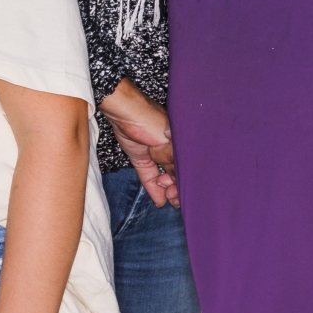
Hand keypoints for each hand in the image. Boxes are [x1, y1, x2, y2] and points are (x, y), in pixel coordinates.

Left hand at [101, 80, 176, 207]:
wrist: (123, 111)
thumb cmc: (150, 119)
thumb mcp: (168, 142)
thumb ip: (174, 162)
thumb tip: (177, 180)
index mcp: (182, 143)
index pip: (188, 167)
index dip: (187, 181)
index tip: (186, 192)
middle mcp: (170, 149)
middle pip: (177, 174)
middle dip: (177, 188)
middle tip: (175, 198)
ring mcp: (155, 153)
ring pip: (164, 177)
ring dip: (167, 191)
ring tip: (169, 199)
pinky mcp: (140, 157)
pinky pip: (148, 175)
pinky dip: (153, 188)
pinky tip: (159, 201)